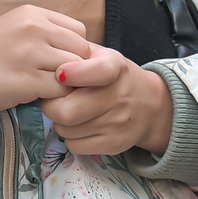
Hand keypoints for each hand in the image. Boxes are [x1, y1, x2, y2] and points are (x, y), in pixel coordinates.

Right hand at [0, 5, 94, 118]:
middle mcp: (34, 28)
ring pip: (74, 71)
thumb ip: (45, 35)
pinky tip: (36, 97)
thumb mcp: (15, 30)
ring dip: (64, 84)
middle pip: (81, 50)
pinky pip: (60, 90)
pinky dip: (54, 98)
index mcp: (32, 14)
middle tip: (55, 81)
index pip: (78, 31)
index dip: (75, 51)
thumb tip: (82, 53)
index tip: (60, 64)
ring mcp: (30, 53)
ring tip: (44, 88)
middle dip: (74, 69)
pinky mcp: (26, 80)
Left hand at [43, 46, 174, 158]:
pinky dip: (70, 137)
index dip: (73, 73)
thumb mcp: (101, 55)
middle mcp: (120, 96)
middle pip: (67, 111)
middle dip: (51, 106)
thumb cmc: (114, 77)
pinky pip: (75, 146)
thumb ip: (75, 53)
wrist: (150, 105)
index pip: (98, 71)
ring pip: (66, 130)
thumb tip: (47, 63)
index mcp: (116, 67)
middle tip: (54, 100)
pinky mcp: (114, 144)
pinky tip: (80, 126)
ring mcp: (118, 123)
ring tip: (70, 111)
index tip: (61, 74)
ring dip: (60, 122)